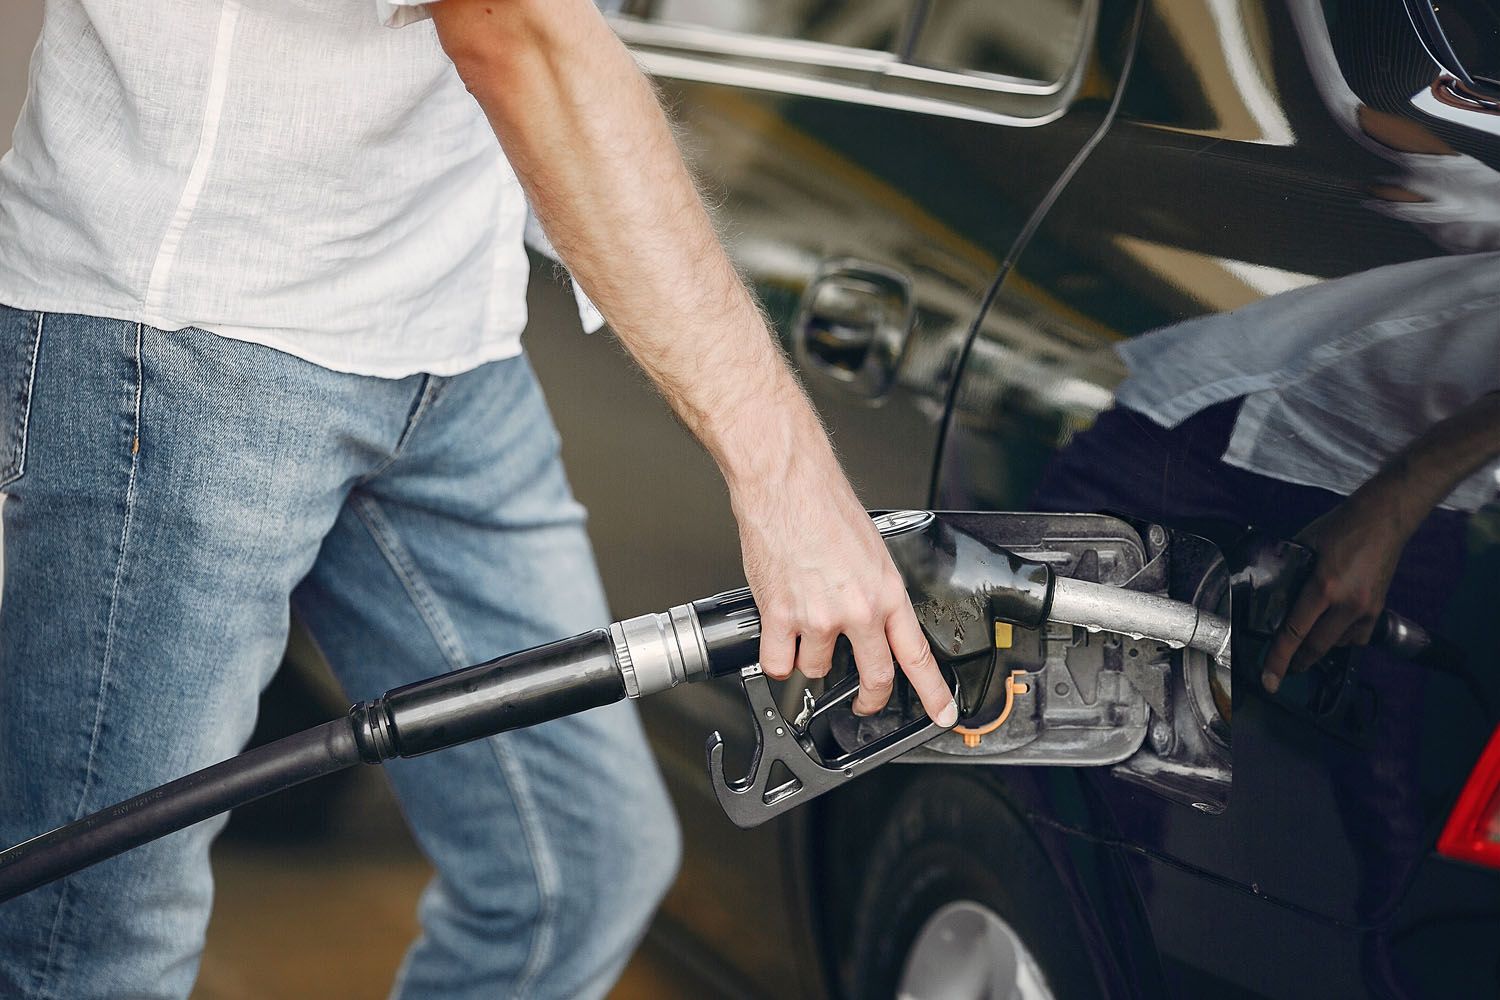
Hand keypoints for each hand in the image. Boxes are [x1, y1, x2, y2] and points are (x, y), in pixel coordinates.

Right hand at [731, 452, 957, 726]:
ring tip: (804, 632)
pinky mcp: (781, 616)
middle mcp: (857, 610)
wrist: (787, 485)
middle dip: (871, 700)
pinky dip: (777, 657)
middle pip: (874, 678)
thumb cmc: (826, 506)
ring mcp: (819, 617)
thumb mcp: (872, 551)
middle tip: (866, 705)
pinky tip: (779, 640)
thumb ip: (875, 591)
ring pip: (817, 670)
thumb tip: (873, 618)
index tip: (942, 713)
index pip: (917, 655)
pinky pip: (778, 662)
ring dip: (811, 659)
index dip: (933, 692)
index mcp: (887, 592)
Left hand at [1260, 492, 1410, 693]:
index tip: (1269, 680)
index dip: (1278, 659)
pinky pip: (1356, 638)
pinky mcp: (1379, 609)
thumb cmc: (1341, 527)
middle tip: (1281, 669)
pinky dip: (1340, 639)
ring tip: (1302, 645)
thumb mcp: (1304, 546)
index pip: (1294, 633)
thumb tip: (1272, 592)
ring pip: (1336, 645)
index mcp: (1324, 587)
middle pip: (1316, 647)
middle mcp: (1348, 604)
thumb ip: (1289, 572)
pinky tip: (1330, 631)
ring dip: (1318, 648)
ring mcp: (1367, 610)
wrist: (1384, 518)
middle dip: (1296, 662)